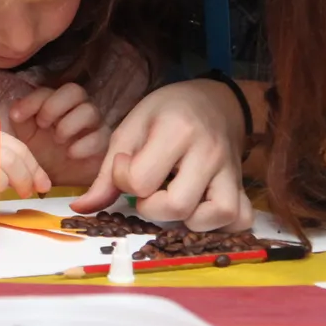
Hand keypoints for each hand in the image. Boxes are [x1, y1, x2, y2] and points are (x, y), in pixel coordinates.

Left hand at [9, 83, 110, 185]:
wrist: (59, 179)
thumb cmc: (42, 152)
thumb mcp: (25, 136)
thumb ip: (20, 119)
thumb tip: (16, 108)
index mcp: (55, 104)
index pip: (49, 90)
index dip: (33, 100)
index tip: (17, 116)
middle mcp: (77, 109)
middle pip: (75, 90)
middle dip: (54, 106)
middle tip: (42, 124)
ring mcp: (93, 125)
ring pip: (90, 110)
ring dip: (69, 124)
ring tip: (58, 140)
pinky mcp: (104, 143)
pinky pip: (99, 137)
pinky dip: (83, 145)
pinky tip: (71, 154)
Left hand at [71, 80, 251, 229]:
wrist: (213, 100)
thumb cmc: (166, 112)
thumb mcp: (130, 130)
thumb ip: (106, 173)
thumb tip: (81, 209)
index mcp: (176, 131)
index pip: (141, 181)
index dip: (124, 179)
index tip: (127, 164)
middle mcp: (208, 152)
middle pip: (177, 205)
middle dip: (152, 207)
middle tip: (149, 189)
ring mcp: (231, 170)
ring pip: (216, 216)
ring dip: (189, 220)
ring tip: (174, 201)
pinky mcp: (243, 185)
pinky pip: (242, 218)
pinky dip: (222, 225)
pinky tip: (201, 212)